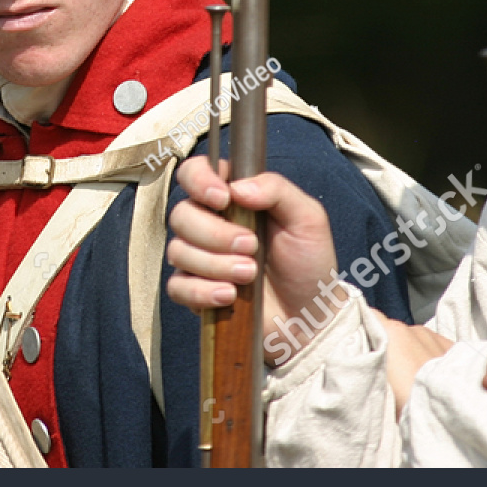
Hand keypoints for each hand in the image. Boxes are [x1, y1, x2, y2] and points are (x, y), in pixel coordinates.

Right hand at [166, 156, 345, 357]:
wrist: (309, 314)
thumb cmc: (308, 261)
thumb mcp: (307, 218)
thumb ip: (277, 190)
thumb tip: (238, 187)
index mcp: (232, 196)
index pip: (194, 172)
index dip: (199, 180)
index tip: (222, 198)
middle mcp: (208, 223)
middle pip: (181, 215)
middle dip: (215, 234)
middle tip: (251, 247)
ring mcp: (197, 258)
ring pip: (178, 251)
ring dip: (215, 265)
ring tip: (249, 275)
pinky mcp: (194, 290)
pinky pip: (178, 286)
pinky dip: (202, 291)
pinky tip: (230, 296)